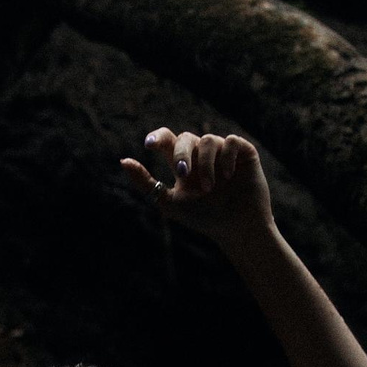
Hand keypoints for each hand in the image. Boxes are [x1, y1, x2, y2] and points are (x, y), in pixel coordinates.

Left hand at [120, 126, 273, 244]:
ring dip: (204, 163)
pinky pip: (231, 141)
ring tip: (209, 187)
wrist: (237, 229)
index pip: (168, 140)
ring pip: (208, 140)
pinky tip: (227, 176)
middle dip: (181, 154)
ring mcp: (223, 153)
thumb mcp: (170, 203)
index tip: (149, 145)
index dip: (158, 137)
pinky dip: (226, 157)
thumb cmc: (204, 218)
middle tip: (182, 173)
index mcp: (183, 164)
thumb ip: (146, 183)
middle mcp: (201, 155)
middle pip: (185, 138)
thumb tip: (123, 161)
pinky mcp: (243, 153)